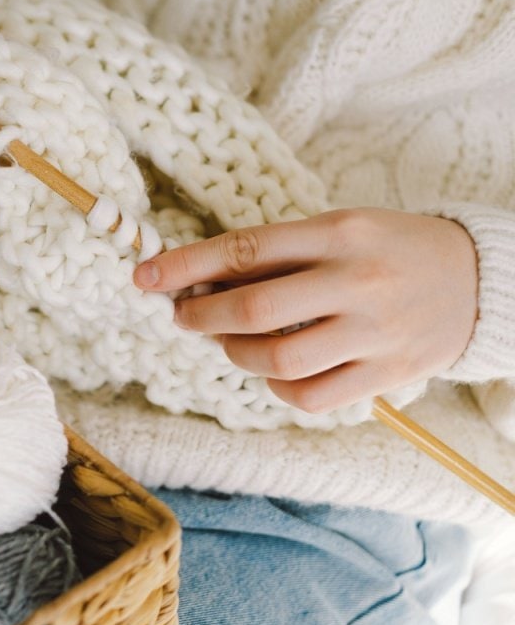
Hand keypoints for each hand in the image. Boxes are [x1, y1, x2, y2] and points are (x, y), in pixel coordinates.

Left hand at [132, 208, 479, 413]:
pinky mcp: (387, 373)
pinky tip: (276, 370)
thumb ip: (275, 255)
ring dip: (236, 353)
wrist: (480, 280)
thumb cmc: (388, 249)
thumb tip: (197, 278)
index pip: (246, 248)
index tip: (145, 276)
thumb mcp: (337, 229)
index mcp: (339, 233)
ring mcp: (374, 332)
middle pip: (255, 308)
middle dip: (202, 316)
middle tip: (184, 315)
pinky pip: (310, 395)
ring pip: (278, 358)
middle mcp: (357, 280)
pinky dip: (277, 386)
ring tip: (233, 341)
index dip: (187, 266)